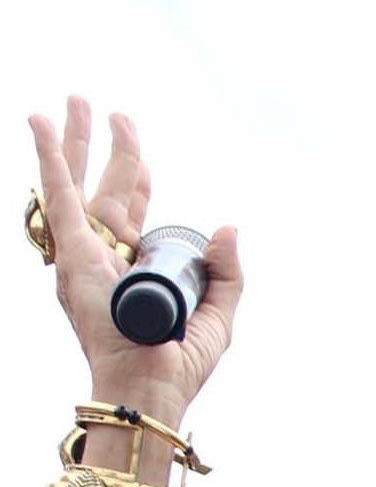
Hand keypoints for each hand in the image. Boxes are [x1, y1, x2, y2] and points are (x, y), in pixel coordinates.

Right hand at [28, 95, 242, 424]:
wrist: (152, 387)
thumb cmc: (180, 364)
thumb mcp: (219, 314)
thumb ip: (227, 273)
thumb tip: (228, 228)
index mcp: (135, 269)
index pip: (134, 213)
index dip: (140, 181)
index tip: (143, 156)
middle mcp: (106, 258)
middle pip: (108, 190)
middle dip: (112, 149)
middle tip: (114, 112)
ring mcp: (86, 255)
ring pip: (79, 182)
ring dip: (77, 139)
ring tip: (77, 99)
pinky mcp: (74, 254)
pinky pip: (57, 195)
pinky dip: (47, 157)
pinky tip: (37, 122)